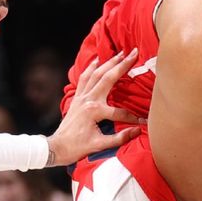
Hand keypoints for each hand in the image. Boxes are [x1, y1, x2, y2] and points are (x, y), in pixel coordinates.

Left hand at [49, 49, 142, 165]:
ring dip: (109, 62)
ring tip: (120, 52)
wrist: (56, 147)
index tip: (144, 121)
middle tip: (133, 52)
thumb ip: (120, 138)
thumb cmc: (76, 148)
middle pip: (108, 78)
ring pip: (96, 73)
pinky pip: (84, 77)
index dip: (134, 118)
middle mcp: (88, 99)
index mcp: (95, 111)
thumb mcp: (99, 145)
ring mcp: (81, 96)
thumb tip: (137, 131)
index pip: (120, 112)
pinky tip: (97, 60)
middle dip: (122, 64)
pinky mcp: (77, 97)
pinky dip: (91, 67)